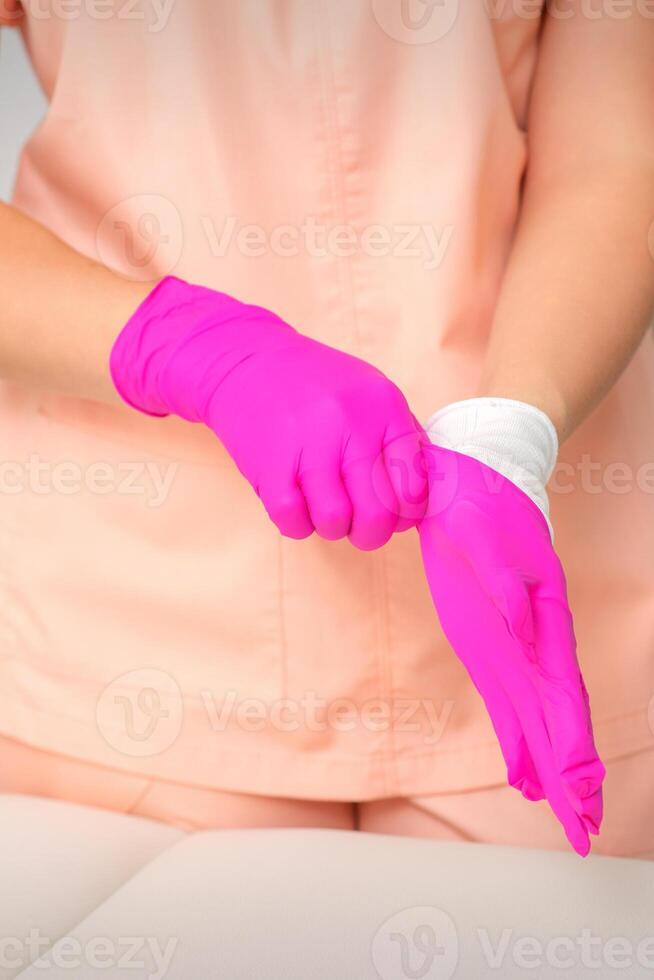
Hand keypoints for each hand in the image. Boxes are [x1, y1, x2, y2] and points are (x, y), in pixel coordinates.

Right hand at [110, 276, 427, 548]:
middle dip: (371, 533)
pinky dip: (298, 524)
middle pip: (378, 515)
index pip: (414, 488)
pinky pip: (294, 522)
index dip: (406, 514)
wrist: (246, 362)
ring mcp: (308, 446)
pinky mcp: (270, 466)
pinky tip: (297, 502)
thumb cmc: (316, 385)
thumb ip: (402, 439)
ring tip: (324, 505)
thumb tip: (426, 495)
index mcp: (384, 409)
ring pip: (335, 522)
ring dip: (332, 528)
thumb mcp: (371, 395)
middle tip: (359, 523)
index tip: (393, 513)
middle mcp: (350, 426)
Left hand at [419, 398, 604, 854]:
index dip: (571, 747)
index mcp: (540, 615)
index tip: (580, 794)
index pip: (562, 694)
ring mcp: (511, 641)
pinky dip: (517, 737)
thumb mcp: (482, 535)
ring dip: (549, 765)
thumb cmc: (478, 501)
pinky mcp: (486, 637)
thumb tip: (525, 629)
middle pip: (558, 718)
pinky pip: (507, 696)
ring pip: (536, 715)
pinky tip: (520, 769)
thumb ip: (502, 583)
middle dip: (570, 775)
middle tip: (583, 831)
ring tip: (564, 813)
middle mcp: (532, 638)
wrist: (466, 474)